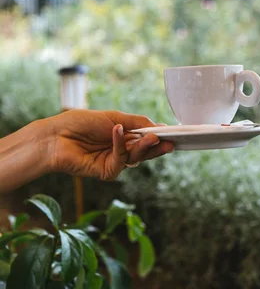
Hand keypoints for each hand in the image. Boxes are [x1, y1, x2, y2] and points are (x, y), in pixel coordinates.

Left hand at [46, 110, 172, 179]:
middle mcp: (121, 149)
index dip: (159, 136)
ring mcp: (114, 161)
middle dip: (158, 146)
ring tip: (153, 137)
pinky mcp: (106, 172)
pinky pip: (120, 160)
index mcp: (123, 135)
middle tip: (171, 142)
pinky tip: (118, 131)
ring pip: (136, 157)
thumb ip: (136, 122)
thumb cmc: (81, 122)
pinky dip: (120, 145)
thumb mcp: (114, 117)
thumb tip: (158, 127)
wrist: (56, 136)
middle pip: (145, 150)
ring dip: (144, 147)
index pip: (146, 137)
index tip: (174, 133)